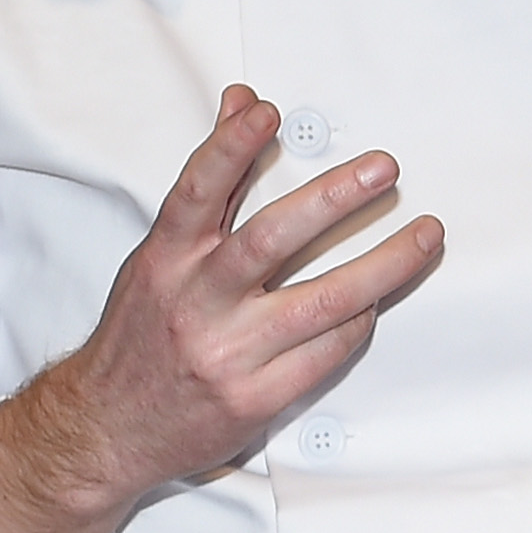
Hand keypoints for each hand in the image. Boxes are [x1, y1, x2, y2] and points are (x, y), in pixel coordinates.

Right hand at [0, 86, 444, 532]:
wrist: (104, 430)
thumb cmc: (142, 333)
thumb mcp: (160, 257)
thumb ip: (212, 184)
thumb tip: (241, 102)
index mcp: (166, 261)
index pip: (198, 192)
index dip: (229, 147)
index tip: (266, 112)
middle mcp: (195, 303)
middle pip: (271, 240)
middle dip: (334, 199)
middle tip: (383, 169)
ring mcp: (227, 354)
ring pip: (321, 302)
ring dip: (384, 266)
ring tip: (426, 236)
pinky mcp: (255, 400)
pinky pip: (326, 354)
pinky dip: (359, 324)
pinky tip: (380, 302)